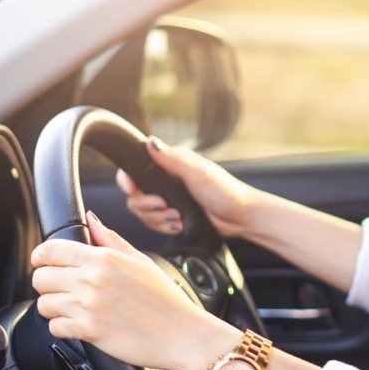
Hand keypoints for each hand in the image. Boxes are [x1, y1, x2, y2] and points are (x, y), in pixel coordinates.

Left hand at [31, 211, 234, 369]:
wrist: (182, 334)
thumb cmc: (165, 299)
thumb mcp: (141, 261)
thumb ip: (110, 239)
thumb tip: (90, 219)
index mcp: (104, 258)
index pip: (49, 250)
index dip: (41, 257)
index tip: (44, 263)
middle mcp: (93, 280)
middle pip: (40, 277)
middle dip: (47, 284)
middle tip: (62, 289)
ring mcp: (88, 306)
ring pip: (44, 304)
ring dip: (54, 307)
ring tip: (72, 309)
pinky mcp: (88, 331)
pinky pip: (55, 328)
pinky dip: (63, 328)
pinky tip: (79, 325)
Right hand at [117, 138, 259, 238]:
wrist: (241, 217)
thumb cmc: (225, 191)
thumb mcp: (198, 173)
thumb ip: (172, 160)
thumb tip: (149, 142)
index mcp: (170, 164)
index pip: (135, 170)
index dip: (127, 181)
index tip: (131, 190)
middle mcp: (166, 181)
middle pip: (135, 196)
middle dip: (147, 206)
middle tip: (165, 207)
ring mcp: (169, 200)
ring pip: (144, 213)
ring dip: (158, 219)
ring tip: (177, 217)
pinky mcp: (173, 216)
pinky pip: (156, 225)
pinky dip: (165, 227)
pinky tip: (179, 225)